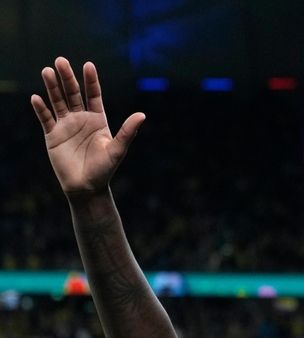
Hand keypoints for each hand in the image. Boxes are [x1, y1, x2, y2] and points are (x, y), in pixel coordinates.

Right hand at [31, 57, 144, 193]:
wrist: (86, 187)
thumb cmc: (105, 169)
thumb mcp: (118, 149)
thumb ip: (128, 131)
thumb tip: (142, 115)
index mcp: (98, 119)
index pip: (93, 95)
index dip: (91, 81)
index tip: (88, 65)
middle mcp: (81, 119)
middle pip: (72, 94)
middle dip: (67, 78)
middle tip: (60, 60)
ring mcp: (66, 126)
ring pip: (58, 102)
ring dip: (52, 87)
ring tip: (47, 71)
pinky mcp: (52, 136)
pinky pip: (45, 119)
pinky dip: (41, 108)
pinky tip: (36, 97)